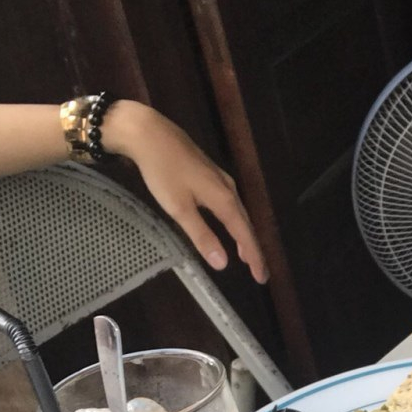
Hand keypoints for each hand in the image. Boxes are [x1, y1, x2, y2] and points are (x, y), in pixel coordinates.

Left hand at [101, 100, 268, 282]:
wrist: (149, 133)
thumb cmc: (163, 171)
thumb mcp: (179, 208)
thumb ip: (202, 236)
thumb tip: (223, 263)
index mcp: (224, 200)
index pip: (244, 235)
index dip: (254, 257)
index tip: (261, 278)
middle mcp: (229, 189)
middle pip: (246, 224)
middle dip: (253, 249)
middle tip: (258, 271)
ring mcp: (221, 179)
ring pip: (239, 212)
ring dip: (244, 234)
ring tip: (245, 254)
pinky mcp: (211, 173)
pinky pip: (231, 203)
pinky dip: (234, 220)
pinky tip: (228, 222)